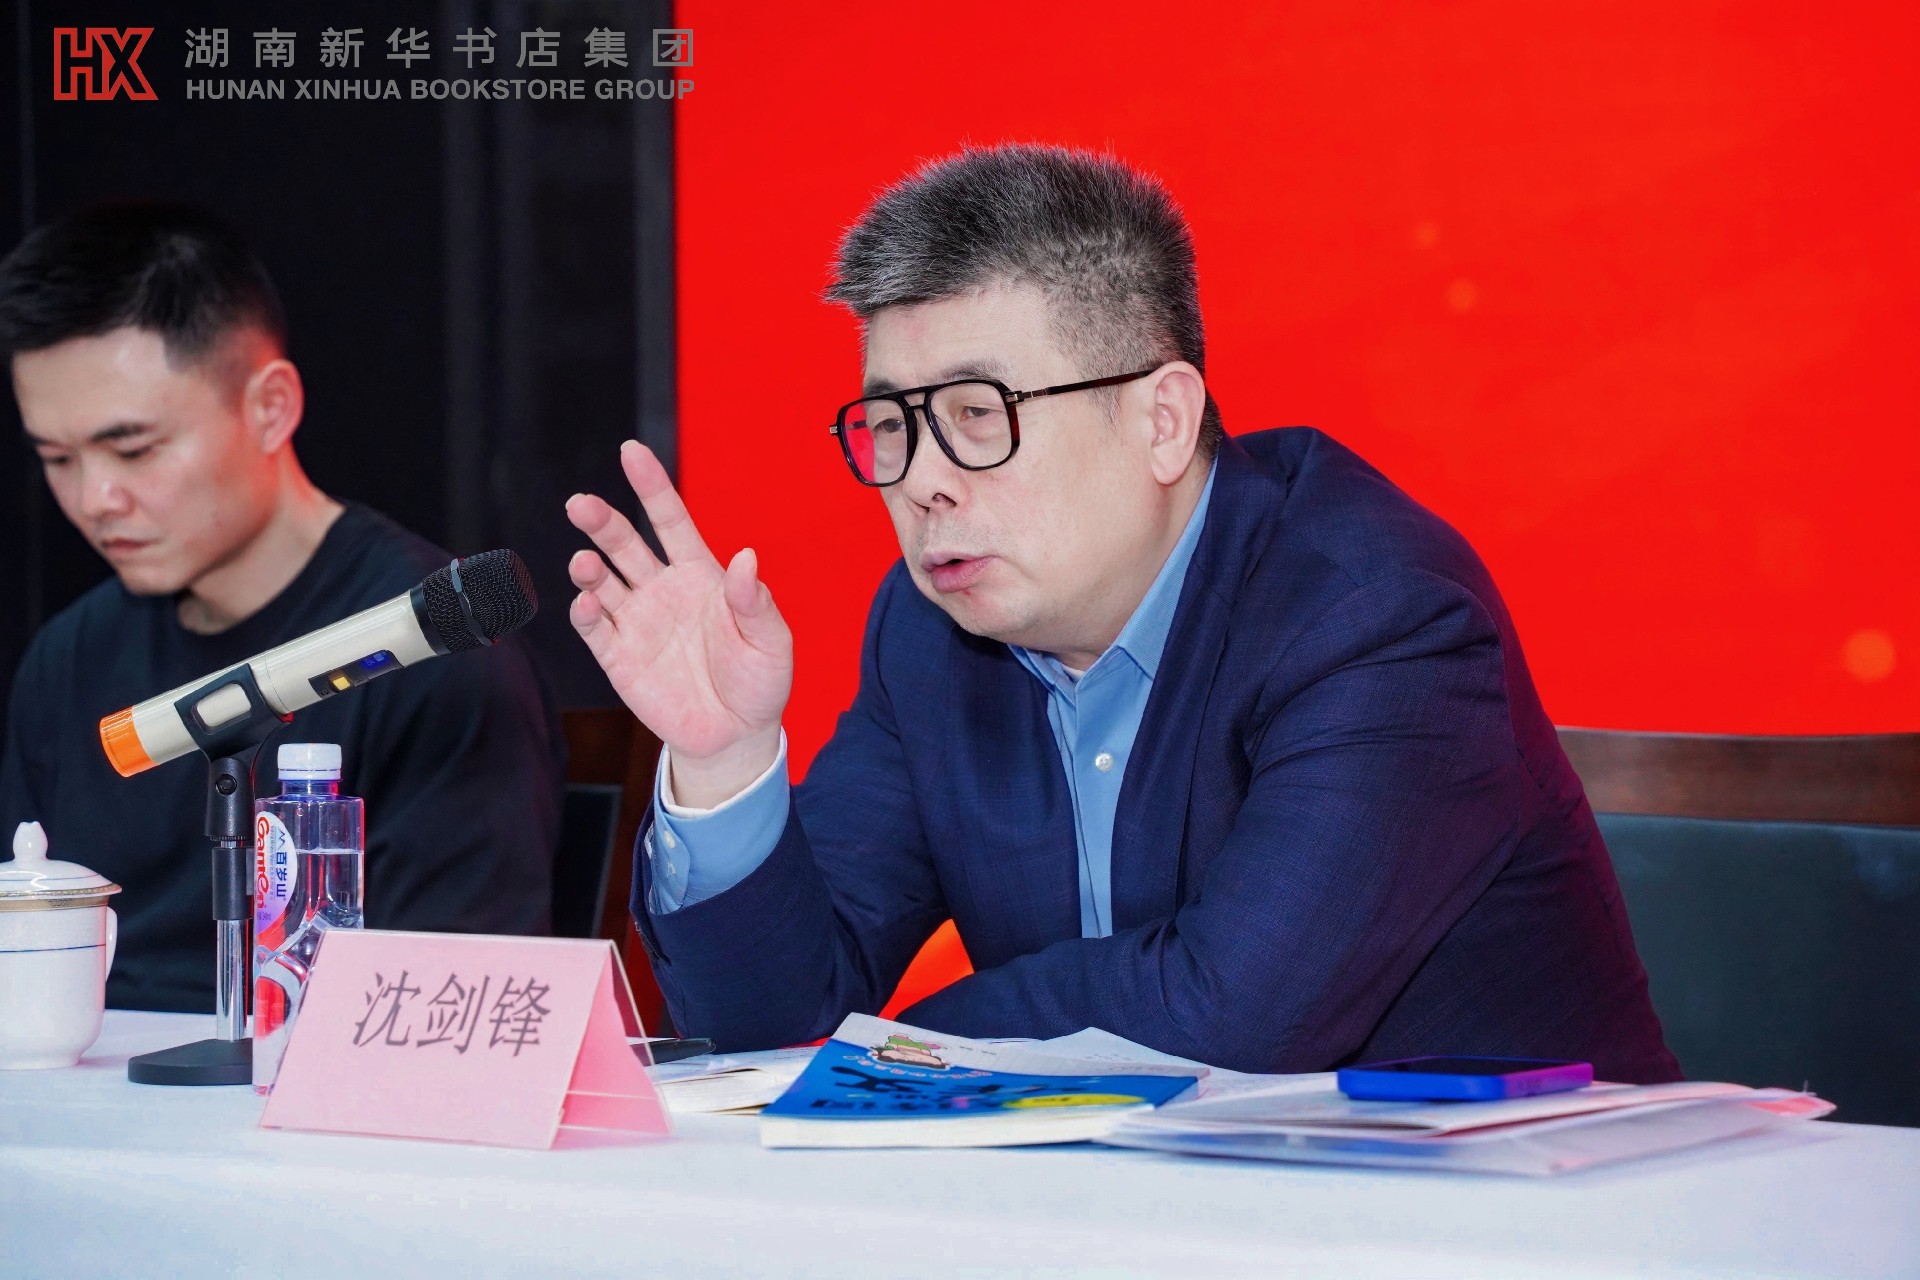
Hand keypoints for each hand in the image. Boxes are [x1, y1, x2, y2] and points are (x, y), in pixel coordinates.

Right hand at [566, 442, 791, 807]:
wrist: (737, 735)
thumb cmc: (758, 681)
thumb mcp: (771, 641)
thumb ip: (755, 602)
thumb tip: (746, 558)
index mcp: (700, 574)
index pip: (670, 520)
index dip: (651, 486)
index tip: (631, 452)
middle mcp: (661, 590)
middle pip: (624, 545)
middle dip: (601, 522)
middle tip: (581, 504)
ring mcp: (636, 622)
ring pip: (602, 583)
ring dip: (589, 570)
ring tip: (586, 563)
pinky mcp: (619, 658)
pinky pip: (596, 629)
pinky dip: (586, 614)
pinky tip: (588, 604)